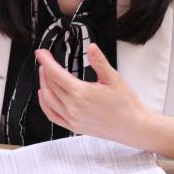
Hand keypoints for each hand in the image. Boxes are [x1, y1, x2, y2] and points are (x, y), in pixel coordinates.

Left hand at [36, 43, 151, 145]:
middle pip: (51, 85)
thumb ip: (99, 62)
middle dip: (45, 70)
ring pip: (48, 99)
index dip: (46, 61)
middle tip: (44, 59)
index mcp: (81, 93)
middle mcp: (73, 107)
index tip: (41, 52)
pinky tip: (44, 95)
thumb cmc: (126, 103)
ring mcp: (72, 119)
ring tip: (43, 72)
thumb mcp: (114, 78)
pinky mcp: (74, 127)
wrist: (132, 127)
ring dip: (43, 84)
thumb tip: (91, 47)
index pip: (56, 73)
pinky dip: (44, 104)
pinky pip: (52, 115)